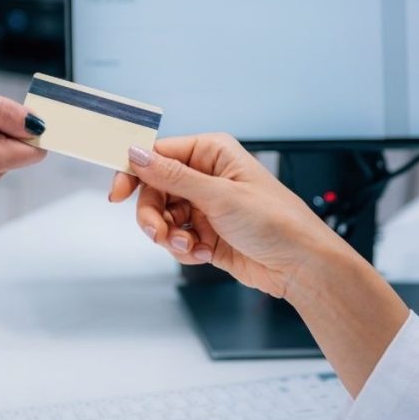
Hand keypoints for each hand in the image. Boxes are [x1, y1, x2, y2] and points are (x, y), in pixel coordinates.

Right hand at [109, 133, 335, 298]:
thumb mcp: (220, 196)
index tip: (117, 193)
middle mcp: (207, 176)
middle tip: (159, 233)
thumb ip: (173, 176)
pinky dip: (184, 249)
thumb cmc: (278, 222)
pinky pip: (176, 238)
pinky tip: (205, 253)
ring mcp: (206, 206)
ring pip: (162, 217)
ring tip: (191, 247)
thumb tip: (137, 154)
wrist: (300, 266)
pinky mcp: (206, 233)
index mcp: (212, 153)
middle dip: (154, 215)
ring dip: (170, 236)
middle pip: (154, 190)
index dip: (134, 173)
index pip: (158, 154)